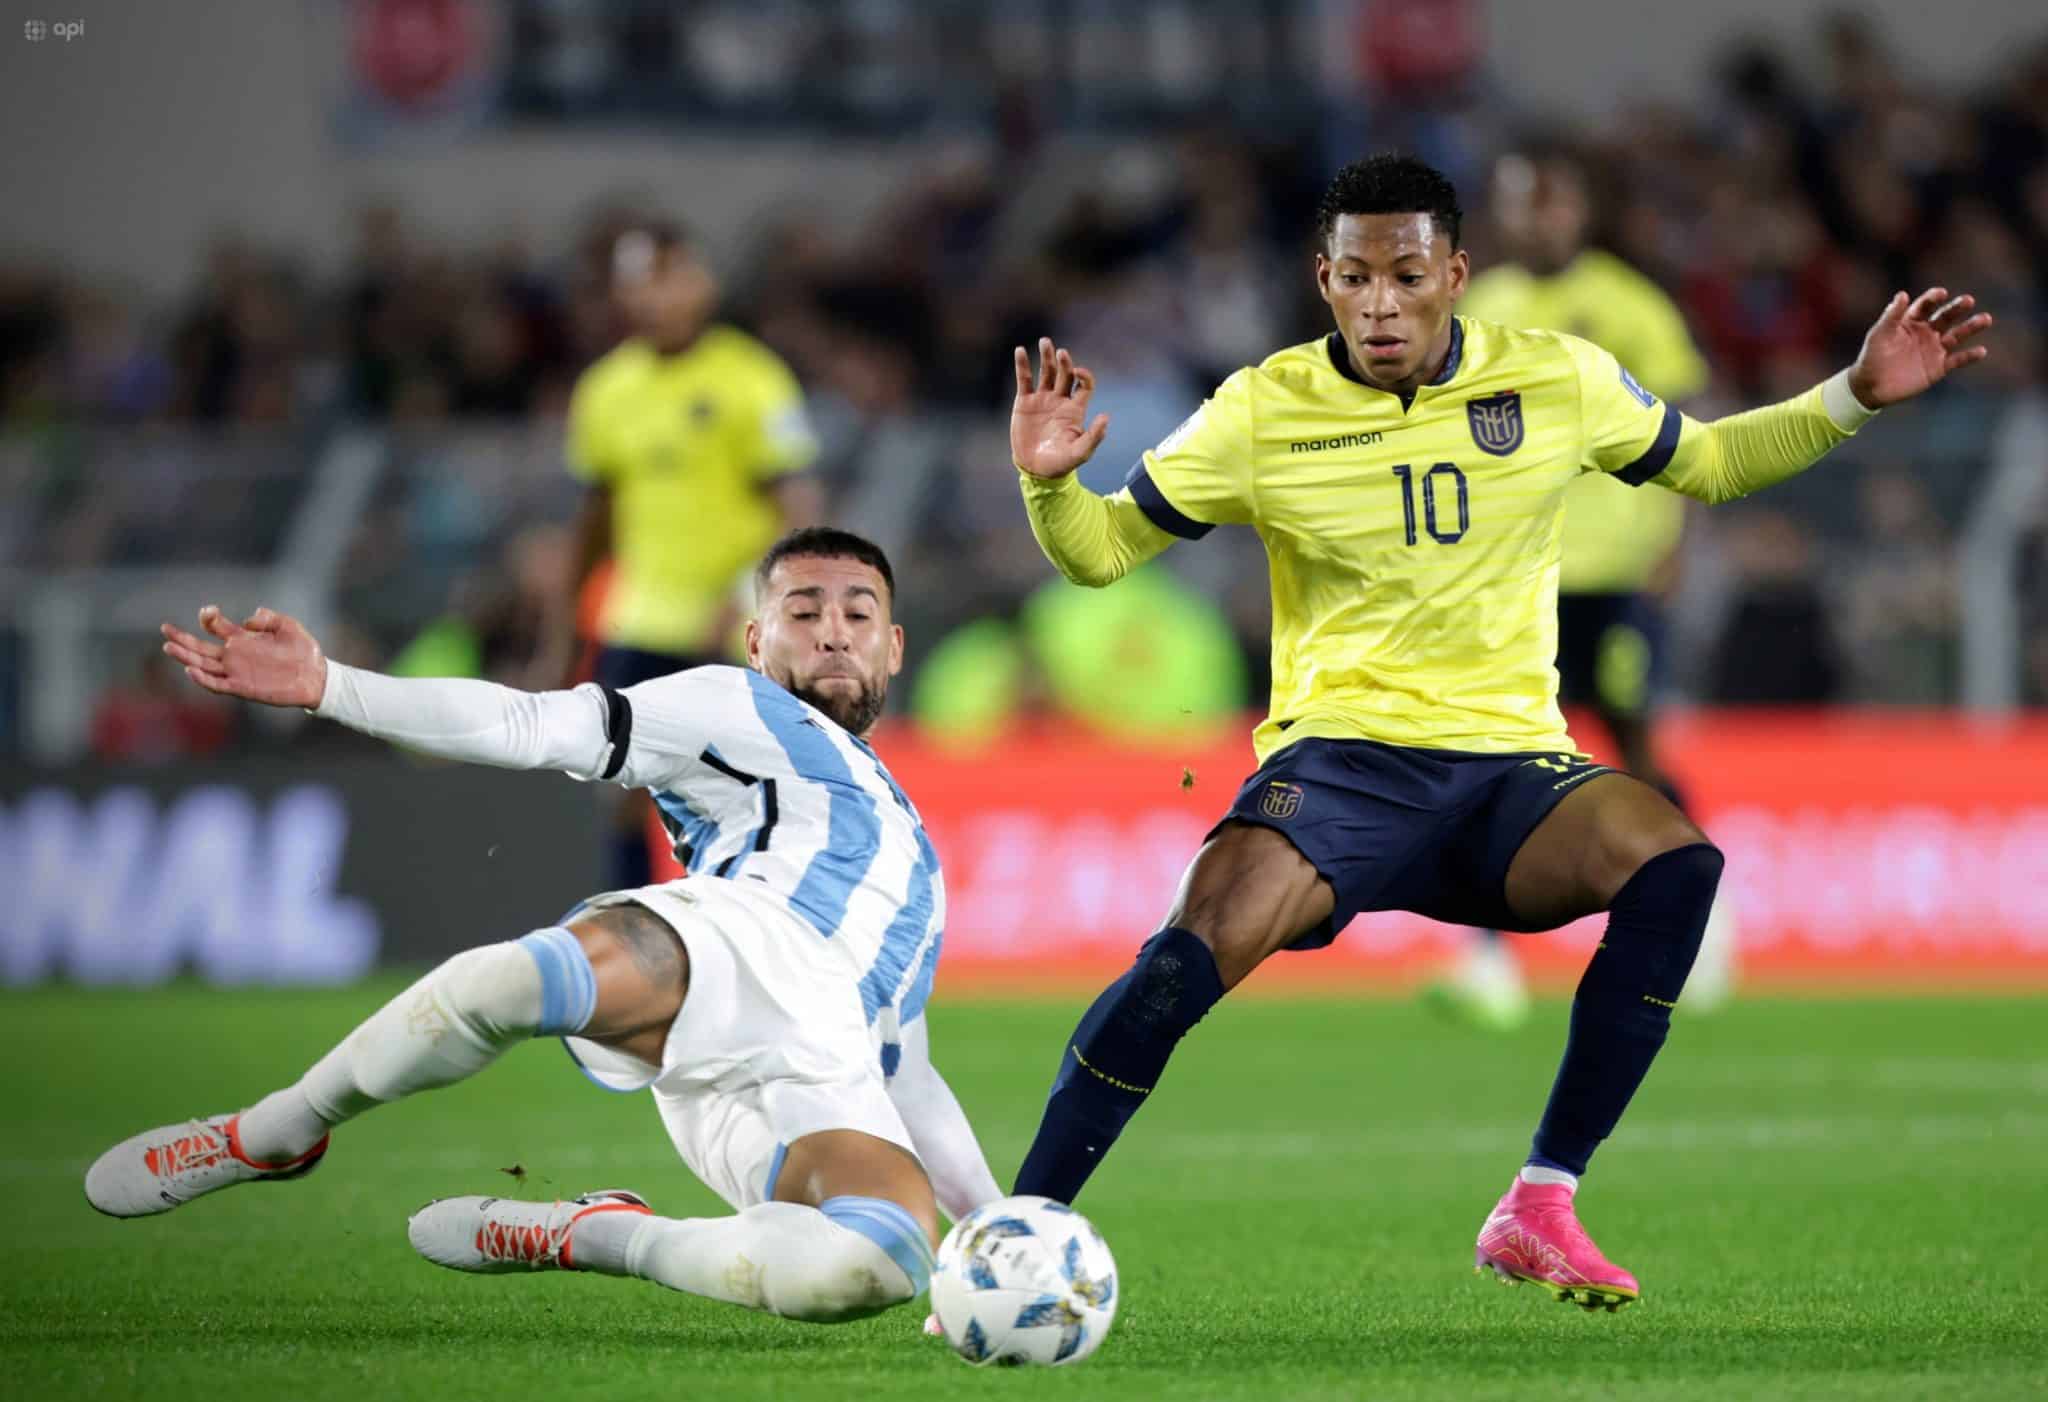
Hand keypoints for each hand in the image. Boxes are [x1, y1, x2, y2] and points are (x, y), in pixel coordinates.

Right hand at [161, 605, 327, 708]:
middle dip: (182, 639)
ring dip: (186, 657)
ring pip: (204, 665)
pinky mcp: (243, 688)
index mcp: (244, 639)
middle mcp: (236, 656)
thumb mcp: (288, 626)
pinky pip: (217, 685)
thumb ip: (268, 618)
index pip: (216, 628)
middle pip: (202, 648)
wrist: (317, 676)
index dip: (208, 619)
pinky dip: (203, 679)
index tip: (209, 612)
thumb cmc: (305, 651)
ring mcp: (237, 672)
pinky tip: (190, 670)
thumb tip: (248, 618)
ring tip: (168, 647)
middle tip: (165, 629)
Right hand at [1011, 337, 1107, 479]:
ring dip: (1046, 356)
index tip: (1077, 372)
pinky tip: (1020, 351)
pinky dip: (1022, 365)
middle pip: (1064, 373)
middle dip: (1064, 361)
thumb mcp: (1081, 452)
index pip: (1084, 384)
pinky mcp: (1024, 402)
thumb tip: (1106, 416)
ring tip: (1045, 342)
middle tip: (1061, 352)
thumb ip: (1094, 436)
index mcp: (1075, 408)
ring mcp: (1042, 399)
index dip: (1084, 375)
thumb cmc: (1061, 463)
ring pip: (1045, 372)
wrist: (1036, 470)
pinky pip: (1024, 379)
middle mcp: (1060, 399)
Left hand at [1846, 288, 1992, 408]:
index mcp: (1911, 321)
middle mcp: (1926, 332)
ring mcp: (1934, 349)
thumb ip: (1891, 316)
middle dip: (1957, 308)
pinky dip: (1969, 356)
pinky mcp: (1938, 367)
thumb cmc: (1872, 357)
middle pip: (1945, 317)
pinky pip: (1957, 360)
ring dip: (1971, 327)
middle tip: (1968, 300)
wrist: (1870, 387)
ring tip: (1985, 319)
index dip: (1933, 298)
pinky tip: (1981, 351)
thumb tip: (1902, 294)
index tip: (1941, 293)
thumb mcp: (1879, 335)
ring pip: (1957, 335)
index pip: (1925, 306)